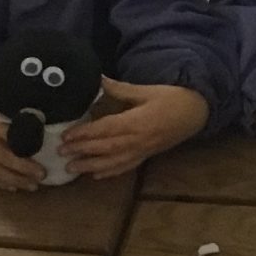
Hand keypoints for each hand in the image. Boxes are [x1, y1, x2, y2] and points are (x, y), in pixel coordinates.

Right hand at [0, 84, 45, 191]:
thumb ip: (9, 102)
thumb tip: (39, 107)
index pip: (5, 131)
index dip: (23, 141)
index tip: (43, 148)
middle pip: (0, 154)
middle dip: (22, 167)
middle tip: (42, 174)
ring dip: (13, 179)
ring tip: (32, 186)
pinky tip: (13, 188)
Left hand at [61, 79, 208, 179]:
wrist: (196, 113)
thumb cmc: (172, 98)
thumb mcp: (146, 90)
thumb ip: (120, 89)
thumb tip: (97, 79)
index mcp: (136, 122)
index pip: (104, 130)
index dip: (84, 134)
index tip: (66, 136)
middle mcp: (137, 141)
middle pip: (104, 148)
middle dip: (81, 151)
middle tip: (60, 153)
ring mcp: (142, 151)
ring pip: (112, 162)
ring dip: (90, 166)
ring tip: (71, 168)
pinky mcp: (147, 156)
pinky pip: (126, 167)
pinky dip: (110, 172)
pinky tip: (96, 175)